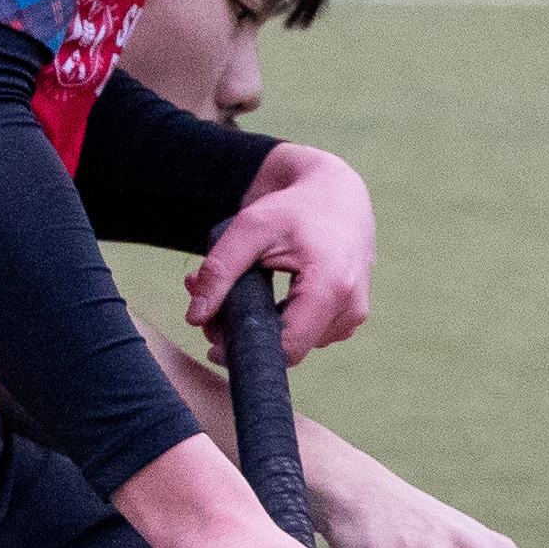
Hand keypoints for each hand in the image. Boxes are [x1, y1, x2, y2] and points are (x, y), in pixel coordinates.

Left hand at [180, 144, 374, 359]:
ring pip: (299, 344)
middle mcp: (350, 306)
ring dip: (264, 328)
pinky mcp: (350, 314)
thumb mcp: (249, 229)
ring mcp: (353, 313)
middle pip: (290, 349)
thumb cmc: (293, 207)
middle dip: (248, 335)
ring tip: (237, 295)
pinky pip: (311, 335)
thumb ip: (218, 273)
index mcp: (331, 286)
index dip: (248, 353)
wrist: (336, 194)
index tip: (213, 346)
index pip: (289, 347)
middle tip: (213, 310)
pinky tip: (266, 300)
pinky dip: (283, 323)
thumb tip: (194, 318)